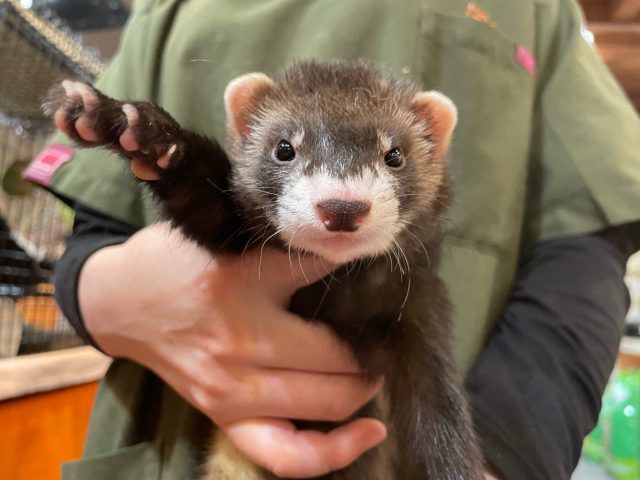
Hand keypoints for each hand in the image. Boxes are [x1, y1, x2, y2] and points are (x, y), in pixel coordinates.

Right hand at [78, 222, 385, 477]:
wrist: (118, 303)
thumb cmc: (172, 262)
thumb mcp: (224, 237)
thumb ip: (285, 248)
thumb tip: (345, 247)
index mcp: (243, 290)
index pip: (323, 279)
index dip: (360, 277)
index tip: (377, 278)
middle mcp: (241, 347)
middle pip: (336, 356)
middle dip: (372, 345)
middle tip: (384, 332)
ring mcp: (231, 392)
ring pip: (325, 403)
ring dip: (363, 388)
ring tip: (377, 370)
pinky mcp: (223, 417)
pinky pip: (286, 454)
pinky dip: (332, 452)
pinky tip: (369, 432)